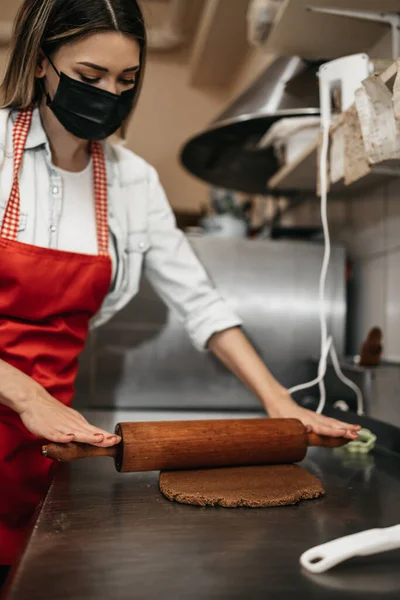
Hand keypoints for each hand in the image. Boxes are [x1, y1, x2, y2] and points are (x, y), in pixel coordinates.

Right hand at [0, 359, 119, 446]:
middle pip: (88, 432)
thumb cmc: (51, 412)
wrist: (34, 401)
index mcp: (77, 423)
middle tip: (114, 440)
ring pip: (76, 433)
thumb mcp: (69, 419)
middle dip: (102, 437)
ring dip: (87, 436)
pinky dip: (63, 437)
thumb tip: (92, 436)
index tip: (117, 440)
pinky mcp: (48, 430)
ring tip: (99, 438)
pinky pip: (56, 434)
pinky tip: (70, 438)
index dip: (105, 436)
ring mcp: (60, 427)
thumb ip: (79, 429)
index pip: (94, 431)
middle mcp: (71, 424)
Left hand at [266, 390, 360, 439]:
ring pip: (333, 422)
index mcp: (305, 422)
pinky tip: (347, 428)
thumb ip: (294, 428)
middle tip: (357, 434)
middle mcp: (313, 419)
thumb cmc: (280, 415)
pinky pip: (330, 422)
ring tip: (358, 429)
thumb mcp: (283, 423)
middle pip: (331, 425)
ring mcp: (316, 418)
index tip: (345, 433)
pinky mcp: (317, 418)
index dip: (334, 432)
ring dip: (346, 426)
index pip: (323, 429)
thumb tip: (308, 429)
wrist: (279, 402)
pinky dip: (340, 425)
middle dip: (345, 430)